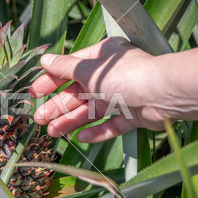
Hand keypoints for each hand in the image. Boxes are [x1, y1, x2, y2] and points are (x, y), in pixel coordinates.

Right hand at [30, 37, 168, 142]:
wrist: (163, 95)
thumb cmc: (124, 75)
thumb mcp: (89, 70)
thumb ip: (65, 68)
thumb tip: (44, 59)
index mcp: (101, 59)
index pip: (70, 70)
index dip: (51, 82)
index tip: (34, 93)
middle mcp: (112, 76)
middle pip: (79, 93)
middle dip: (58, 107)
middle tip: (39, 119)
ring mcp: (123, 96)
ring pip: (93, 110)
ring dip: (72, 121)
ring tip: (53, 132)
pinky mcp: (134, 115)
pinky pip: (112, 124)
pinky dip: (98, 131)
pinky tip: (81, 138)